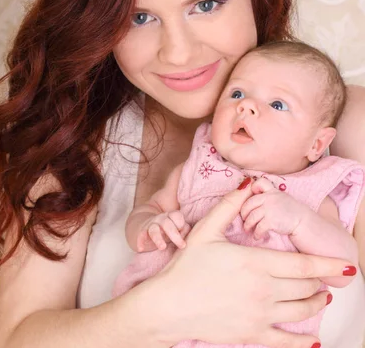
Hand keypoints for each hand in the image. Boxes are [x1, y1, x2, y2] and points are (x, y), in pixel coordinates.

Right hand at [136, 210, 189, 251]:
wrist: (145, 225)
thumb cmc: (167, 230)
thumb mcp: (176, 228)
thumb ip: (184, 230)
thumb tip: (187, 236)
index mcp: (170, 216)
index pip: (177, 216)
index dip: (181, 225)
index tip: (185, 237)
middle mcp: (161, 219)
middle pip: (167, 224)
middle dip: (175, 235)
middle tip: (182, 246)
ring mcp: (151, 225)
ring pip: (154, 230)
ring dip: (158, 239)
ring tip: (162, 247)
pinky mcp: (142, 233)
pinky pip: (141, 236)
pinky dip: (140, 242)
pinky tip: (140, 249)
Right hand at [145, 179, 354, 347]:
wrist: (169, 306)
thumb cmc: (186, 267)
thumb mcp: (207, 230)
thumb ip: (229, 206)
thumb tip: (246, 184)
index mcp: (256, 262)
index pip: (303, 265)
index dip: (327, 265)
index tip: (346, 265)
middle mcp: (263, 290)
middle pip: (305, 288)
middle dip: (319, 281)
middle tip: (324, 277)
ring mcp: (259, 314)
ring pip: (301, 311)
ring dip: (315, 303)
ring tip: (320, 297)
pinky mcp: (252, 333)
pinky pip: (286, 341)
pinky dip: (304, 342)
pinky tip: (314, 340)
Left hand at [240, 177, 306, 238]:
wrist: (303, 222)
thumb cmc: (290, 211)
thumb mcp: (281, 198)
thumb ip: (269, 195)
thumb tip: (253, 196)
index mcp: (272, 191)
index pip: (260, 182)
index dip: (252, 187)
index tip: (250, 195)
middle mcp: (270, 198)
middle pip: (250, 203)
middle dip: (244, 212)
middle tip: (244, 219)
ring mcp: (270, 209)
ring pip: (252, 216)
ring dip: (248, 225)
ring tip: (248, 229)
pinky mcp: (271, 221)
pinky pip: (258, 227)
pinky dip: (256, 233)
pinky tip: (257, 236)